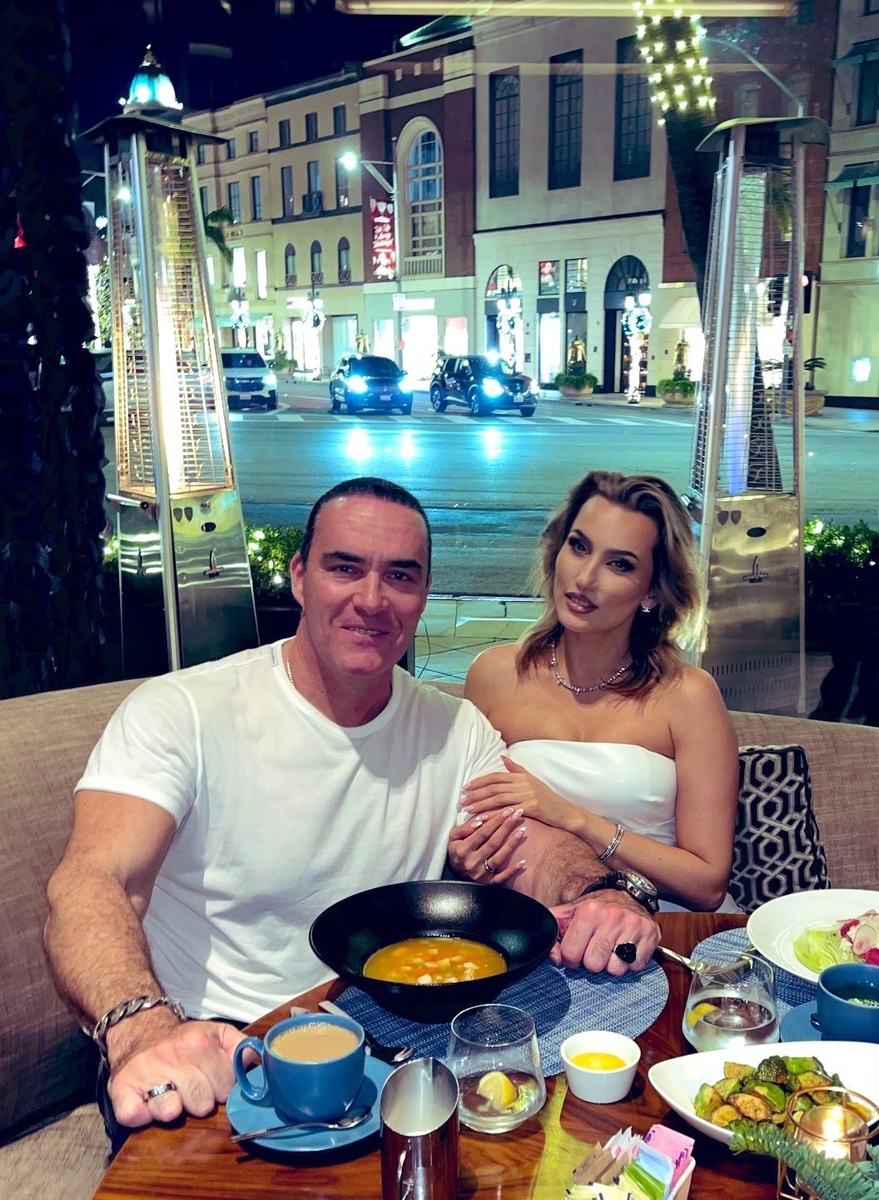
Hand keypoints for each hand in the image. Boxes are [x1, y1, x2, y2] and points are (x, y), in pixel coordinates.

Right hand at [108, 1019, 246, 1127]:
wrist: (140, 1029)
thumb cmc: (182, 1040)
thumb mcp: (216, 1033)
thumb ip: (241, 1047)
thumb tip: (256, 1063)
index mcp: (200, 1042)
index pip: (227, 1086)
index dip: (222, 1088)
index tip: (211, 1081)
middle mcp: (173, 1056)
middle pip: (202, 1105)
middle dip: (200, 1100)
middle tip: (189, 1087)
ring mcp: (146, 1072)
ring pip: (172, 1113)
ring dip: (172, 1109)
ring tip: (170, 1094)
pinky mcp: (121, 1088)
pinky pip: (134, 1115)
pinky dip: (140, 1115)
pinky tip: (146, 1103)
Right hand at [448, 806, 527, 884]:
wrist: (454, 874)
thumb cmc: (456, 850)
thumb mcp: (454, 837)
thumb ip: (465, 828)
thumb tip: (481, 819)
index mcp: (462, 850)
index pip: (482, 832)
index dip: (496, 821)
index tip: (507, 810)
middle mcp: (472, 862)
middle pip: (493, 843)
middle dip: (506, 827)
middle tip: (518, 814)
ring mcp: (480, 874)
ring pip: (499, 858)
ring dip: (512, 844)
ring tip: (522, 831)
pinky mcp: (488, 883)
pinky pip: (502, 878)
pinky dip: (512, 871)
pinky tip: (523, 862)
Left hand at [461, 757, 578, 832]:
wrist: (565, 812)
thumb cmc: (548, 798)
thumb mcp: (532, 780)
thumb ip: (516, 769)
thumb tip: (502, 756)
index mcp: (521, 776)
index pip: (495, 777)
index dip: (479, 781)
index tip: (466, 787)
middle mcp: (523, 784)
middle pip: (494, 787)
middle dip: (475, 794)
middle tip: (461, 800)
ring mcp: (527, 795)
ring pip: (498, 799)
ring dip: (480, 804)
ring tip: (467, 810)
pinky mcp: (531, 808)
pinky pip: (508, 811)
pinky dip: (493, 815)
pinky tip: (483, 819)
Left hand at [549, 892, 659, 974]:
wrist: (622, 893)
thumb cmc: (593, 908)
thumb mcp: (568, 913)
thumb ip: (553, 932)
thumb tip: (555, 958)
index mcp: (589, 911)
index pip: (571, 954)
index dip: (571, 957)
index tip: (577, 949)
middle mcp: (612, 916)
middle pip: (594, 965)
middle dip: (592, 961)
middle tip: (595, 948)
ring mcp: (634, 925)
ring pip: (616, 969)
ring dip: (612, 963)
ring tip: (612, 948)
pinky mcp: (651, 934)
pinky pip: (636, 967)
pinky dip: (631, 962)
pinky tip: (627, 948)